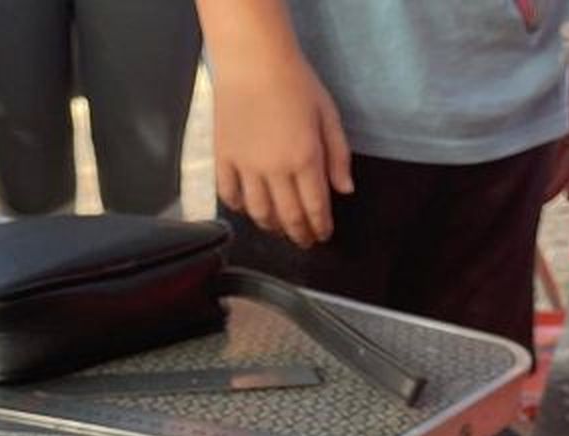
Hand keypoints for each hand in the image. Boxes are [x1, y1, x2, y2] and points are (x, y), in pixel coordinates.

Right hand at [211, 50, 352, 246]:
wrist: (252, 60)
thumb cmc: (295, 81)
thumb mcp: (328, 114)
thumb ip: (339, 155)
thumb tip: (345, 191)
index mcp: (305, 159)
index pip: (315, 207)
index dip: (320, 227)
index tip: (323, 235)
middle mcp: (275, 170)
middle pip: (288, 216)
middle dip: (299, 234)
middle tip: (305, 242)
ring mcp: (246, 167)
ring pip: (259, 212)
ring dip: (271, 226)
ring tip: (279, 229)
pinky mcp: (223, 158)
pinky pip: (229, 194)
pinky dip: (239, 207)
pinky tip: (248, 208)